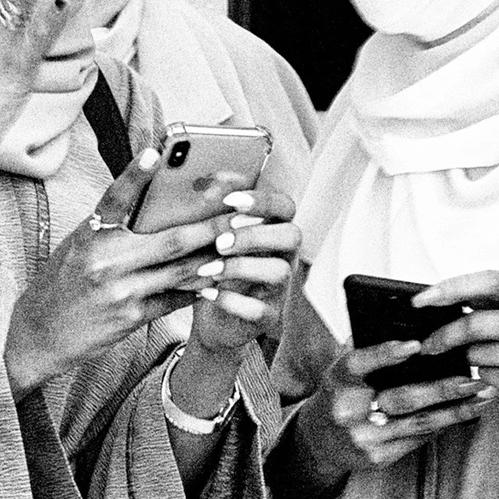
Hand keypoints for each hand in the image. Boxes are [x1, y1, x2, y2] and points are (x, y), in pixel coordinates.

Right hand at [4, 151, 231, 393]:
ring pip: (180, 271)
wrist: (38, 335)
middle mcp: (105, 262)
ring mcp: (120, 291)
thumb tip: (154, 209)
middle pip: (171, 240)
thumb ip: (110, 230)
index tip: (156, 150)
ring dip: (215, 258)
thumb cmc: (62, 284)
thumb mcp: (78, 247)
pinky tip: (217, 279)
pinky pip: (173, 299)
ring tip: (241, 245)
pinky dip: (196, 288)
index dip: (135, 174)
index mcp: (89, 236)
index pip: (115, 199)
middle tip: (242, 214)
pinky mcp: (130, 317)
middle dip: (212, 228)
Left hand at [180, 179, 302, 360]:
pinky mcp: (268, 317)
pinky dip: (231, 302)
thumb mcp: (211, 238)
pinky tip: (206, 294)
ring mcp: (279, 289)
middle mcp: (283, 257)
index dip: (263, 200)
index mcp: (272, 231)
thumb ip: (214, 210)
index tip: (231, 201)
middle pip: (292, 236)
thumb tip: (206, 178)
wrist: (214, 320)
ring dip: (241, 267)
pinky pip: (260, 310)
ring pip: (280, 272)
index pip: (285, 206)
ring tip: (208, 269)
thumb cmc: (214, 268)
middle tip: (220, 242)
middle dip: (255, 234)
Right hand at [295, 312, 492, 478]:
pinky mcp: (378, 457)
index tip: (416, 344)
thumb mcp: (344, 369)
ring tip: (483, 396)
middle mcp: (348, 411)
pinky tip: (466, 413)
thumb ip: (368, 347)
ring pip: (418, 423)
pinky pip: (418, 439)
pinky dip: (444, 425)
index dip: (387, 353)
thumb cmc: (341, 393)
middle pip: (401, 398)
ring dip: (455, 411)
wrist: (320, 441)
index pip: (360, 363)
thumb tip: (411, 323)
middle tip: (472, 377)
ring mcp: (364, 437)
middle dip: (441, 389)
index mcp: (338, 380)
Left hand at [420, 270, 498, 469]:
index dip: (451, 288)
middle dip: (444, 336)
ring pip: (476, 354)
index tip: (422, 299)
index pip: (489, 282)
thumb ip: (494, 301)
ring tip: (495, 359)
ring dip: (472, 359)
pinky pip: (485, 376)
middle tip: (428, 344)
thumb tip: (439, 300)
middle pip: (475, 323)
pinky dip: (485, 377)